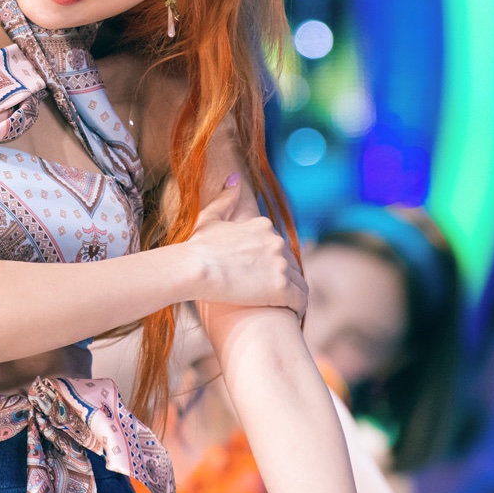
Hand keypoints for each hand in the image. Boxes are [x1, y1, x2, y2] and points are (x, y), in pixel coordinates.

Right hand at [185, 173, 307, 316]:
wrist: (193, 268)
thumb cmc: (197, 246)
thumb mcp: (210, 217)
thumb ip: (226, 198)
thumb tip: (235, 177)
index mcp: (263, 226)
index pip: (278, 247)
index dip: (273, 262)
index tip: (265, 275)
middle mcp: (276, 242)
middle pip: (290, 264)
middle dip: (284, 278)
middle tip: (273, 294)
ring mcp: (280, 265)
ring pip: (299, 283)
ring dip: (294, 294)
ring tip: (285, 307)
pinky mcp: (281, 288)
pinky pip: (300, 300)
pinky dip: (298, 308)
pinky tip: (291, 315)